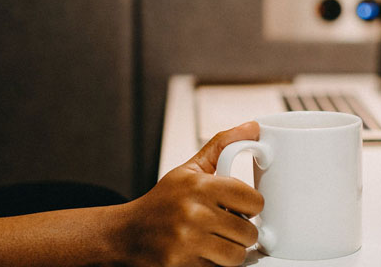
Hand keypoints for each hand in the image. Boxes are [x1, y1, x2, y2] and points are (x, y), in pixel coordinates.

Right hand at [114, 122, 263, 265]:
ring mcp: (187, 242)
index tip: (241, 206)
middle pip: (249, 232)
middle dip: (242, 231)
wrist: (126, 234)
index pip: (254, 200)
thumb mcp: (189, 169)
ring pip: (237, 255)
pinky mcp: (181, 265)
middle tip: (227, 226)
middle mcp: (193, 213)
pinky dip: (214, 264)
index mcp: (200, 186)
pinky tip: (201, 252)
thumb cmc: (162, 201)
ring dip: (232, 251)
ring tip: (217, 241)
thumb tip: (253, 127)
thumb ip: (222, 145)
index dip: (251, 205)